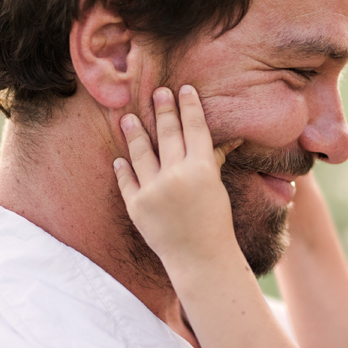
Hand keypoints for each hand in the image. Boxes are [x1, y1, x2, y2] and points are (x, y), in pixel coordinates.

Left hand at [114, 84, 243, 268]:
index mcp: (201, 168)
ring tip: (128, 118)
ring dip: (134, 133)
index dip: (189, 107)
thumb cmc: (214, 222)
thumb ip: (212, 160)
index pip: (194, 128)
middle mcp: (176, 175)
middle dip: (163, 110)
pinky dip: (122, 168)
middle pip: (167, 134)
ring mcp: (153, 191)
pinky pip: (126, 181)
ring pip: (140, 153)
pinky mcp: (136, 206)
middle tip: (158, 91)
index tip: (183, 89)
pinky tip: (119, 158)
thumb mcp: (216, 187)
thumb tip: (228, 138)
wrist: (200, 258)